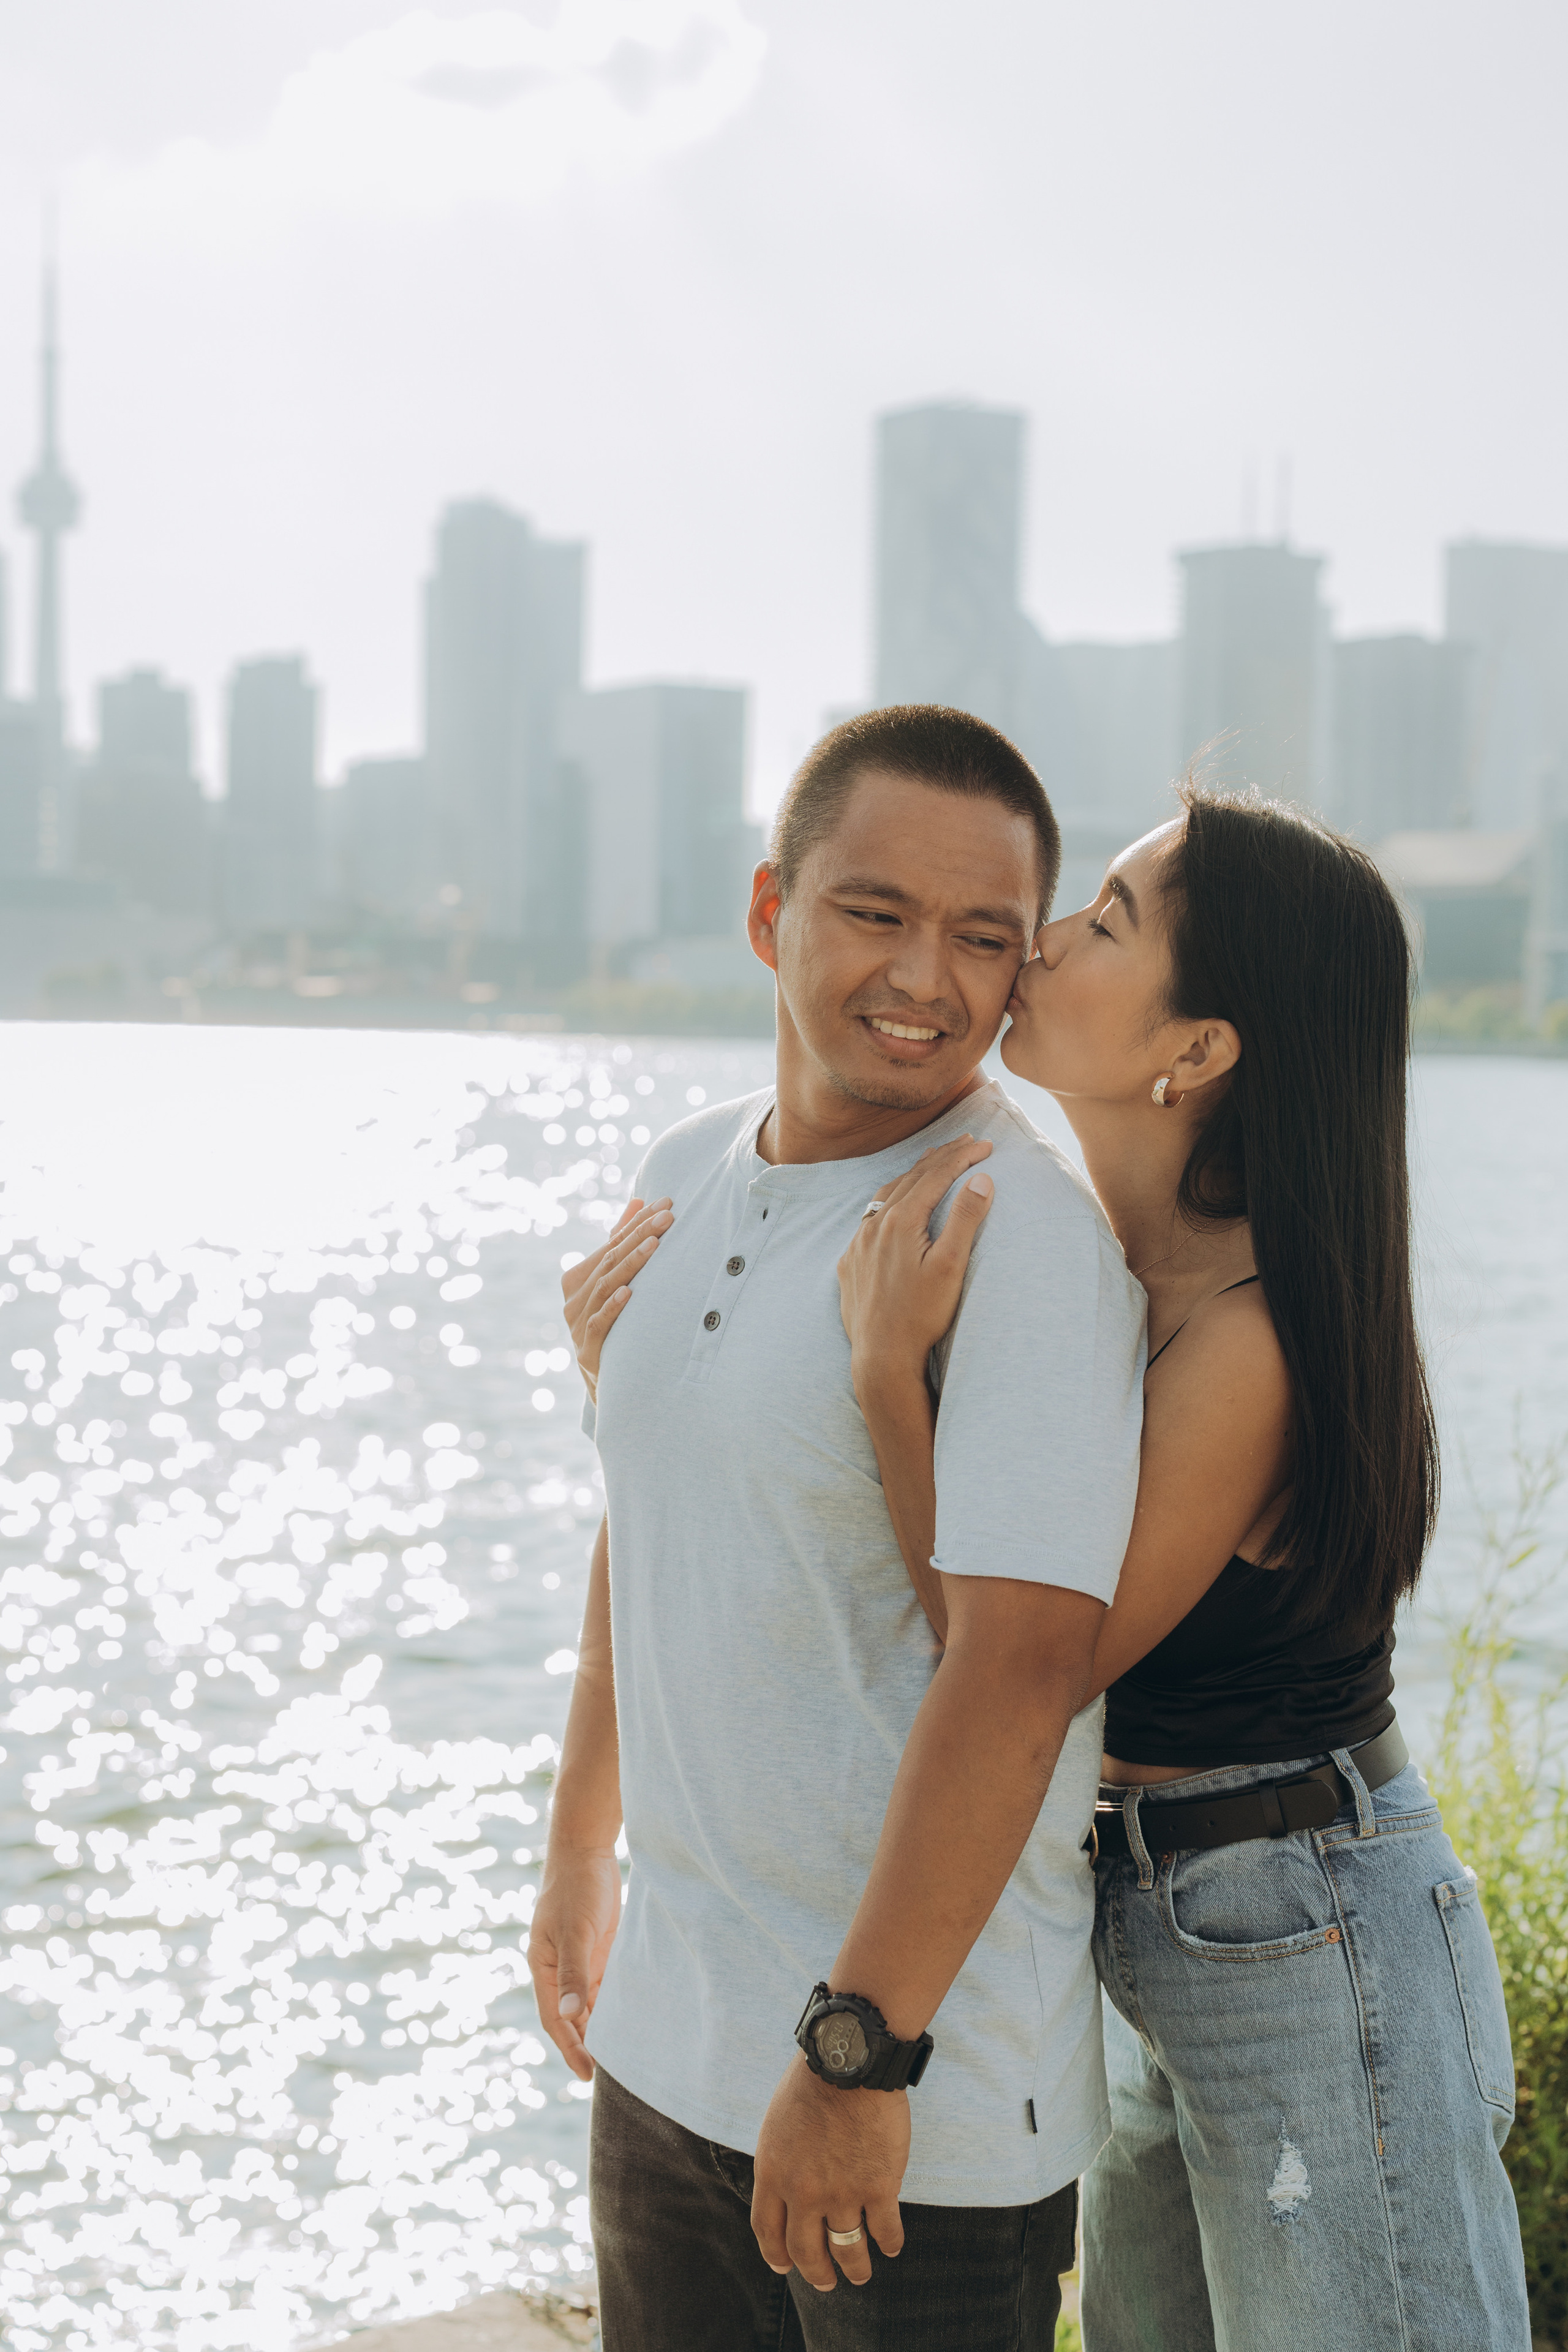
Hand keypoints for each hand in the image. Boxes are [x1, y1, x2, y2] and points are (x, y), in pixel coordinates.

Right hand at [526, 1847, 622, 2080]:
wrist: (587, 1850)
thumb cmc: (575, 1888)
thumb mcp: (575, 1931)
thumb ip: (574, 1972)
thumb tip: (572, 2016)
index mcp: (544, 1967)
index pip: (555, 2018)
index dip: (569, 2048)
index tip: (586, 2075)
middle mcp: (561, 1969)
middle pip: (573, 2017)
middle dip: (585, 2045)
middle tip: (608, 2078)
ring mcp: (581, 1960)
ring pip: (591, 2004)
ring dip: (601, 2028)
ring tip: (622, 2058)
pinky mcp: (600, 1949)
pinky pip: (606, 1986)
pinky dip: (614, 2005)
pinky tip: (630, 2022)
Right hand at [562, 1195, 672, 1400]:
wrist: (611, 1386)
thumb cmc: (616, 1327)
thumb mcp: (616, 1283)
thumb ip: (620, 1243)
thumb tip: (638, 1201)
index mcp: (577, 1279)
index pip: (611, 1243)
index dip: (638, 1222)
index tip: (666, 1203)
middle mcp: (573, 1301)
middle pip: (609, 1261)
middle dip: (641, 1235)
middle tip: (669, 1216)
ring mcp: (577, 1327)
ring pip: (605, 1288)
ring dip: (632, 1264)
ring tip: (655, 1244)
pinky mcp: (587, 1353)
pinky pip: (599, 1325)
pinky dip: (614, 1307)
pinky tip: (630, 1292)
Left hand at [752, 2058, 908, 2289]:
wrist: (849, 2061)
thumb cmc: (812, 2082)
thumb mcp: (777, 2124)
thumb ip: (781, 2161)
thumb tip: (786, 2187)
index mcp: (773, 2173)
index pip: (768, 2230)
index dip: (777, 2254)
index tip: (785, 2265)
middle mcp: (804, 2192)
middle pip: (806, 2250)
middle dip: (816, 2273)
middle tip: (826, 2283)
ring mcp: (842, 2193)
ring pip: (848, 2249)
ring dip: (854, 2268)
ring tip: (860, 2275)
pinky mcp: (879, 2187)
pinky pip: (885, 2230)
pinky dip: (889, 2244)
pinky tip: (891, 2248)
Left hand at [837, 1136, 994, 1395]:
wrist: (882, 1355)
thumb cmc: (922, 1314)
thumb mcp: (951, 1266)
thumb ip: (965, 1219)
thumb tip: (982, 1179)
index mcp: (902, 1221)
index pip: (936, 1175)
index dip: (962, 1156)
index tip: (985, 1144)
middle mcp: (874, 1225)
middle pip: (911, 1178)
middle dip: (940, 1158)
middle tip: (965, 1142)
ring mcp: (858, 1243)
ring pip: (886, 1195)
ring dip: (912, 1177)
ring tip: (932, 1165)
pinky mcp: (850, 1262)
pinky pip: (869, 1220)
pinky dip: (889, 1203)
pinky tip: (894, 1209)